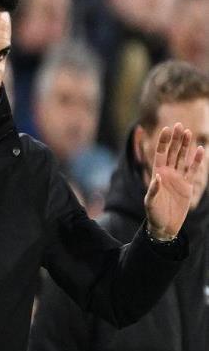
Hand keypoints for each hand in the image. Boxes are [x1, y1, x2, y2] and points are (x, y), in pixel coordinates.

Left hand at [145, 123, 204, 238]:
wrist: (164, 225)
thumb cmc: (154, 214)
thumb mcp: (150, 202)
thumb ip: (153, 190)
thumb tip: (158, 177)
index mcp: (156, 174)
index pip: (160, 154)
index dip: (163, 142)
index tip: (166, 129)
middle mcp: (167, 173)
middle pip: (172, 152)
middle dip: (175, 139)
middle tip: (179, 125)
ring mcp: (178, 178)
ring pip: (182, 158)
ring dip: (185, 145)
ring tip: (188, 132)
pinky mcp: (187, 185)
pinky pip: (193, 170)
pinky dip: (196, 160)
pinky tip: (200, 149)